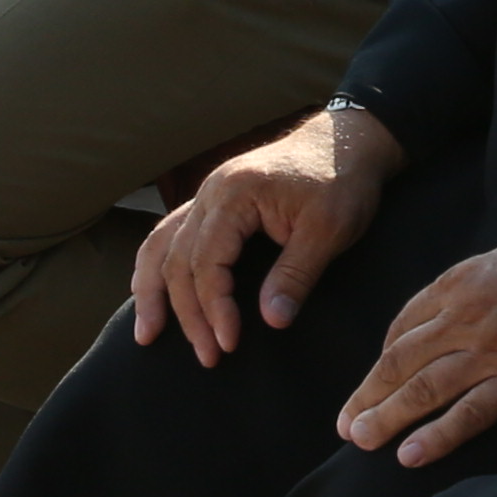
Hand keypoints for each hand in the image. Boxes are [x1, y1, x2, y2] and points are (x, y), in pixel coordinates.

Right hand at [126, 106, 392, 365]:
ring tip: (146, 335)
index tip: (229, 344)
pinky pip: (171, 233)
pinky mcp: (215, 200)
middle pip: (180, 260)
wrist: (351, 139)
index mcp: (236, 194)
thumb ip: (296, 274)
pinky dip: (156, 264)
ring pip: (161, 244)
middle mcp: (212, 191)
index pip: (207, 261)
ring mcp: (209, 193)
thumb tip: (271, 322)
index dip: (214, 308)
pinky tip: (149, 290)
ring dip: (152, 291)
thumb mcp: (330, 229)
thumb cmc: (343, 180)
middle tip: (208, 357)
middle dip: (189, 314)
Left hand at [338, 241, 496, 463]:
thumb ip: (465, 293)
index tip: (374, 385)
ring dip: (385, 417)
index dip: (381, 360)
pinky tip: (409, 456)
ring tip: (360, 441)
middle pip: (400, 360)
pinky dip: (435, 436)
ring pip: (423, 388)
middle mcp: (464, 316)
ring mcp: (489, 350)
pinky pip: (468, 414)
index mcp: (457, 284)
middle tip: (345, 425)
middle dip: (368, 394)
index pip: (402, 327)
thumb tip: (436, 327)